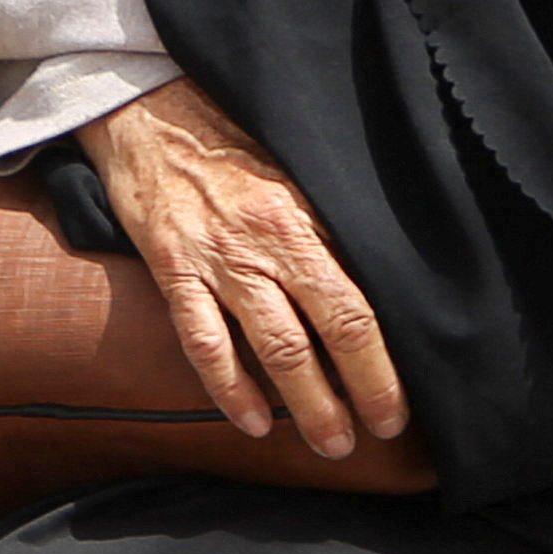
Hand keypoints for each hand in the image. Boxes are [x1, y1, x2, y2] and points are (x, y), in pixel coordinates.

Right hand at [82, 79, 408, 461]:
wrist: (148, 109)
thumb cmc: (231, 142)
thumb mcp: (293, 173)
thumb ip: (327, 227)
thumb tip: (378, 283)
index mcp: (306, 216)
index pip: (360, 299)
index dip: (384, 358)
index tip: (404, 399)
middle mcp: (269, 241)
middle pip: (330, 328)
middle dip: (361, 389)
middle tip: (382, 433)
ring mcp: (218, 259)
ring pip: (274, 346)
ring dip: (306, 403)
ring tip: (331, 444)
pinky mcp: (172, 269)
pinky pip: (203, 342)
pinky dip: (229, 389)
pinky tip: (252, 423)